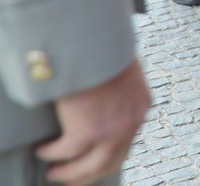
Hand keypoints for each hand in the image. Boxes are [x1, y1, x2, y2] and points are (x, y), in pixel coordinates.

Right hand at [37, 59, 150, 185]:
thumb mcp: (123, 70)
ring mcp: (113, 130)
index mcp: (141, 106)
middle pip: (112, 160)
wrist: (96, 43)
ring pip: (90, 166)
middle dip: (90, 174)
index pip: (128, 141)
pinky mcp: (89, 131)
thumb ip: (119, 89)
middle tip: (73, 180)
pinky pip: (66, 152)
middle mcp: (132, 122)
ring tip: (54, 173)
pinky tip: (43, 151)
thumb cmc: (105, 48)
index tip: (93, 163)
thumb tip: (104, 97)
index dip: (109, 155)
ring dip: (70, 173)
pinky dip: (53, 154)